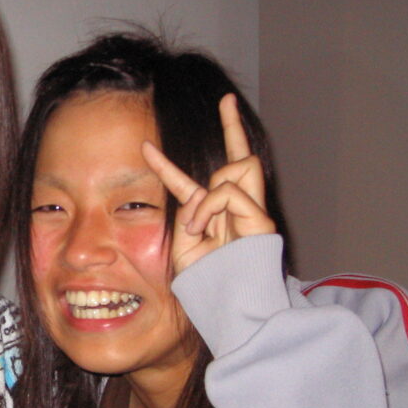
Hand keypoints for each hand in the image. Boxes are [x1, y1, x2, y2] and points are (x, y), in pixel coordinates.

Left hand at [142, 94, 275, 274]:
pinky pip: (230, 192)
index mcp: (210, 216)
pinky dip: (211, 207)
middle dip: (234, 127)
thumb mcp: (182, 247)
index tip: (145, 146)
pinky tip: (203, 230)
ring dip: (208, 194)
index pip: (191, 183)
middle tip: (227, 99)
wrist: (227, 307)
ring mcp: (252, 213)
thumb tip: (193, 196)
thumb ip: (185, 217)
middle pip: (240, 158)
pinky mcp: (262, 220)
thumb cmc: (207, 285)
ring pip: (239, 166)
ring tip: (196, 227)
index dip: (165, 165)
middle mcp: (235, 210)